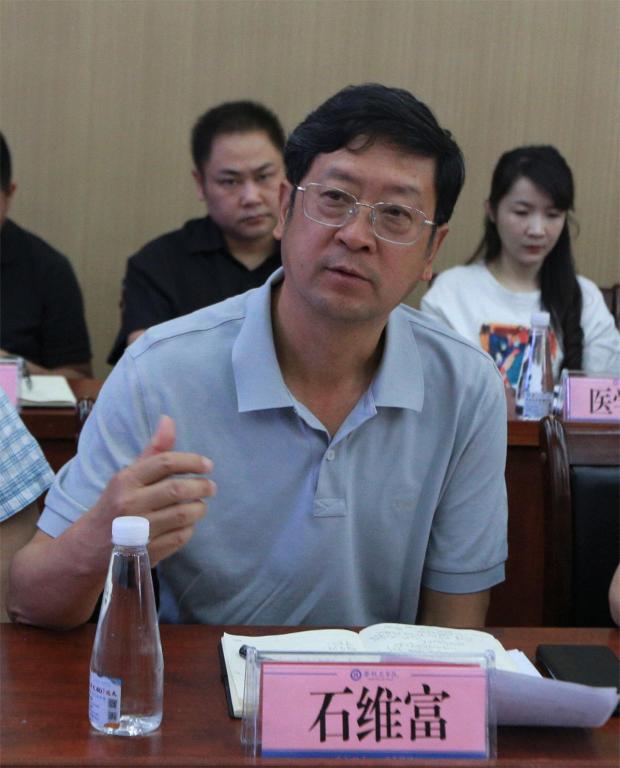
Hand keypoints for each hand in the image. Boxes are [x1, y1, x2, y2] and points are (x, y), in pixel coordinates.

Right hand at [92, 416, 215, 564]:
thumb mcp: (128, 476)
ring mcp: (138, 530)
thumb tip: (168, 420)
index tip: (207, 465)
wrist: (89, 548)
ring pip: (183, 514)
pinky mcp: (146, 552)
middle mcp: (130, 503)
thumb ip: (153, 451)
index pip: (165, 462)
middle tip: (211, 487)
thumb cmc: (115, 505)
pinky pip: (180, 537)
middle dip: (201, 486)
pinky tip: (188, 524)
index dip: (192, 461)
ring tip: (201, 505)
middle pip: (177, 490)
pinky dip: (190, 529)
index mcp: (125, 480)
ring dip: (199, 508)